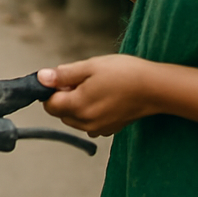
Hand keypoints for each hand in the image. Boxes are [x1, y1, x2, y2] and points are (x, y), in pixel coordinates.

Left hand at [37, 55, 157, 135]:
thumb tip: (41, 78)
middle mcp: (86, 123)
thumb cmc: (123, 73)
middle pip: (61, 113)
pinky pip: (90, 123)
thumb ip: (63, 75)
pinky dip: (90, 112)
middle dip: (63, 97)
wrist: (156, 88)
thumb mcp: (89, 67)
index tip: (62, 78)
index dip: (51, 90)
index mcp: (78, 106)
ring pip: (74, 119)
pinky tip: (104, 98)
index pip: (49, 105)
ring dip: (76, 105)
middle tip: (81, 80)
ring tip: (94, 87)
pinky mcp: (111, 129)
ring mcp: (99, 128)